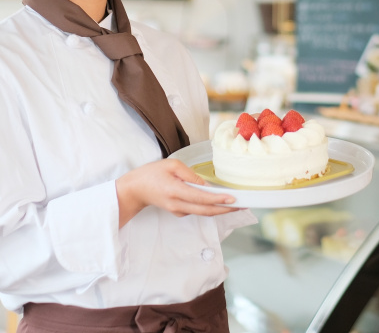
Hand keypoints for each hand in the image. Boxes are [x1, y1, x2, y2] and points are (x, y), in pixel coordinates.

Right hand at [116, 158, 236, 225]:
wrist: (135, 190)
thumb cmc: (152, 174)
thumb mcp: (171, 166)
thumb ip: (190, 175)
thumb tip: (207, 186)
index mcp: (175, 191)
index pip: (201, 198)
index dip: (218, 200)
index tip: (233, 199)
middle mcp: (178, 205)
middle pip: (206, 211)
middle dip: (226, 209)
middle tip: (243, 205)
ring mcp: (178, 211)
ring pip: (203, 212)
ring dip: (220, 209)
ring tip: (236, 204)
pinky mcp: (178, 212)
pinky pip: (197, 210)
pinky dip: (209, 207)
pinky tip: (219, 202)